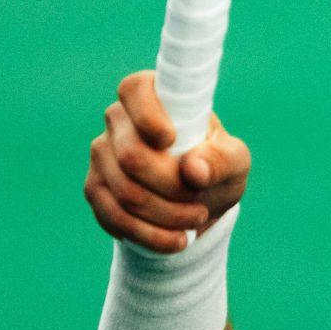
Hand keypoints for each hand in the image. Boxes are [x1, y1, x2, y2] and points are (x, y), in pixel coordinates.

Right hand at [84, 71, 251, 253]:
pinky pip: (112, 216)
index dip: (147, 115)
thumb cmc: (217, 166)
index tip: (170, 140)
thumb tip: (193, 170)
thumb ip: (221, 159)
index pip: (135, 89)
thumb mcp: (235, 161)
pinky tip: (173, 240)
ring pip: (123, 191)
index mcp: (154, 95)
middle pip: (132, 155)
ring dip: (163, 216)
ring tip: (195, 223)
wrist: (200, 200)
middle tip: (202, 207)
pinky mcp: (95, 188)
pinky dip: (146, 234)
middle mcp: (120, 120)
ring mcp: (102, 154)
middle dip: (171, 188)